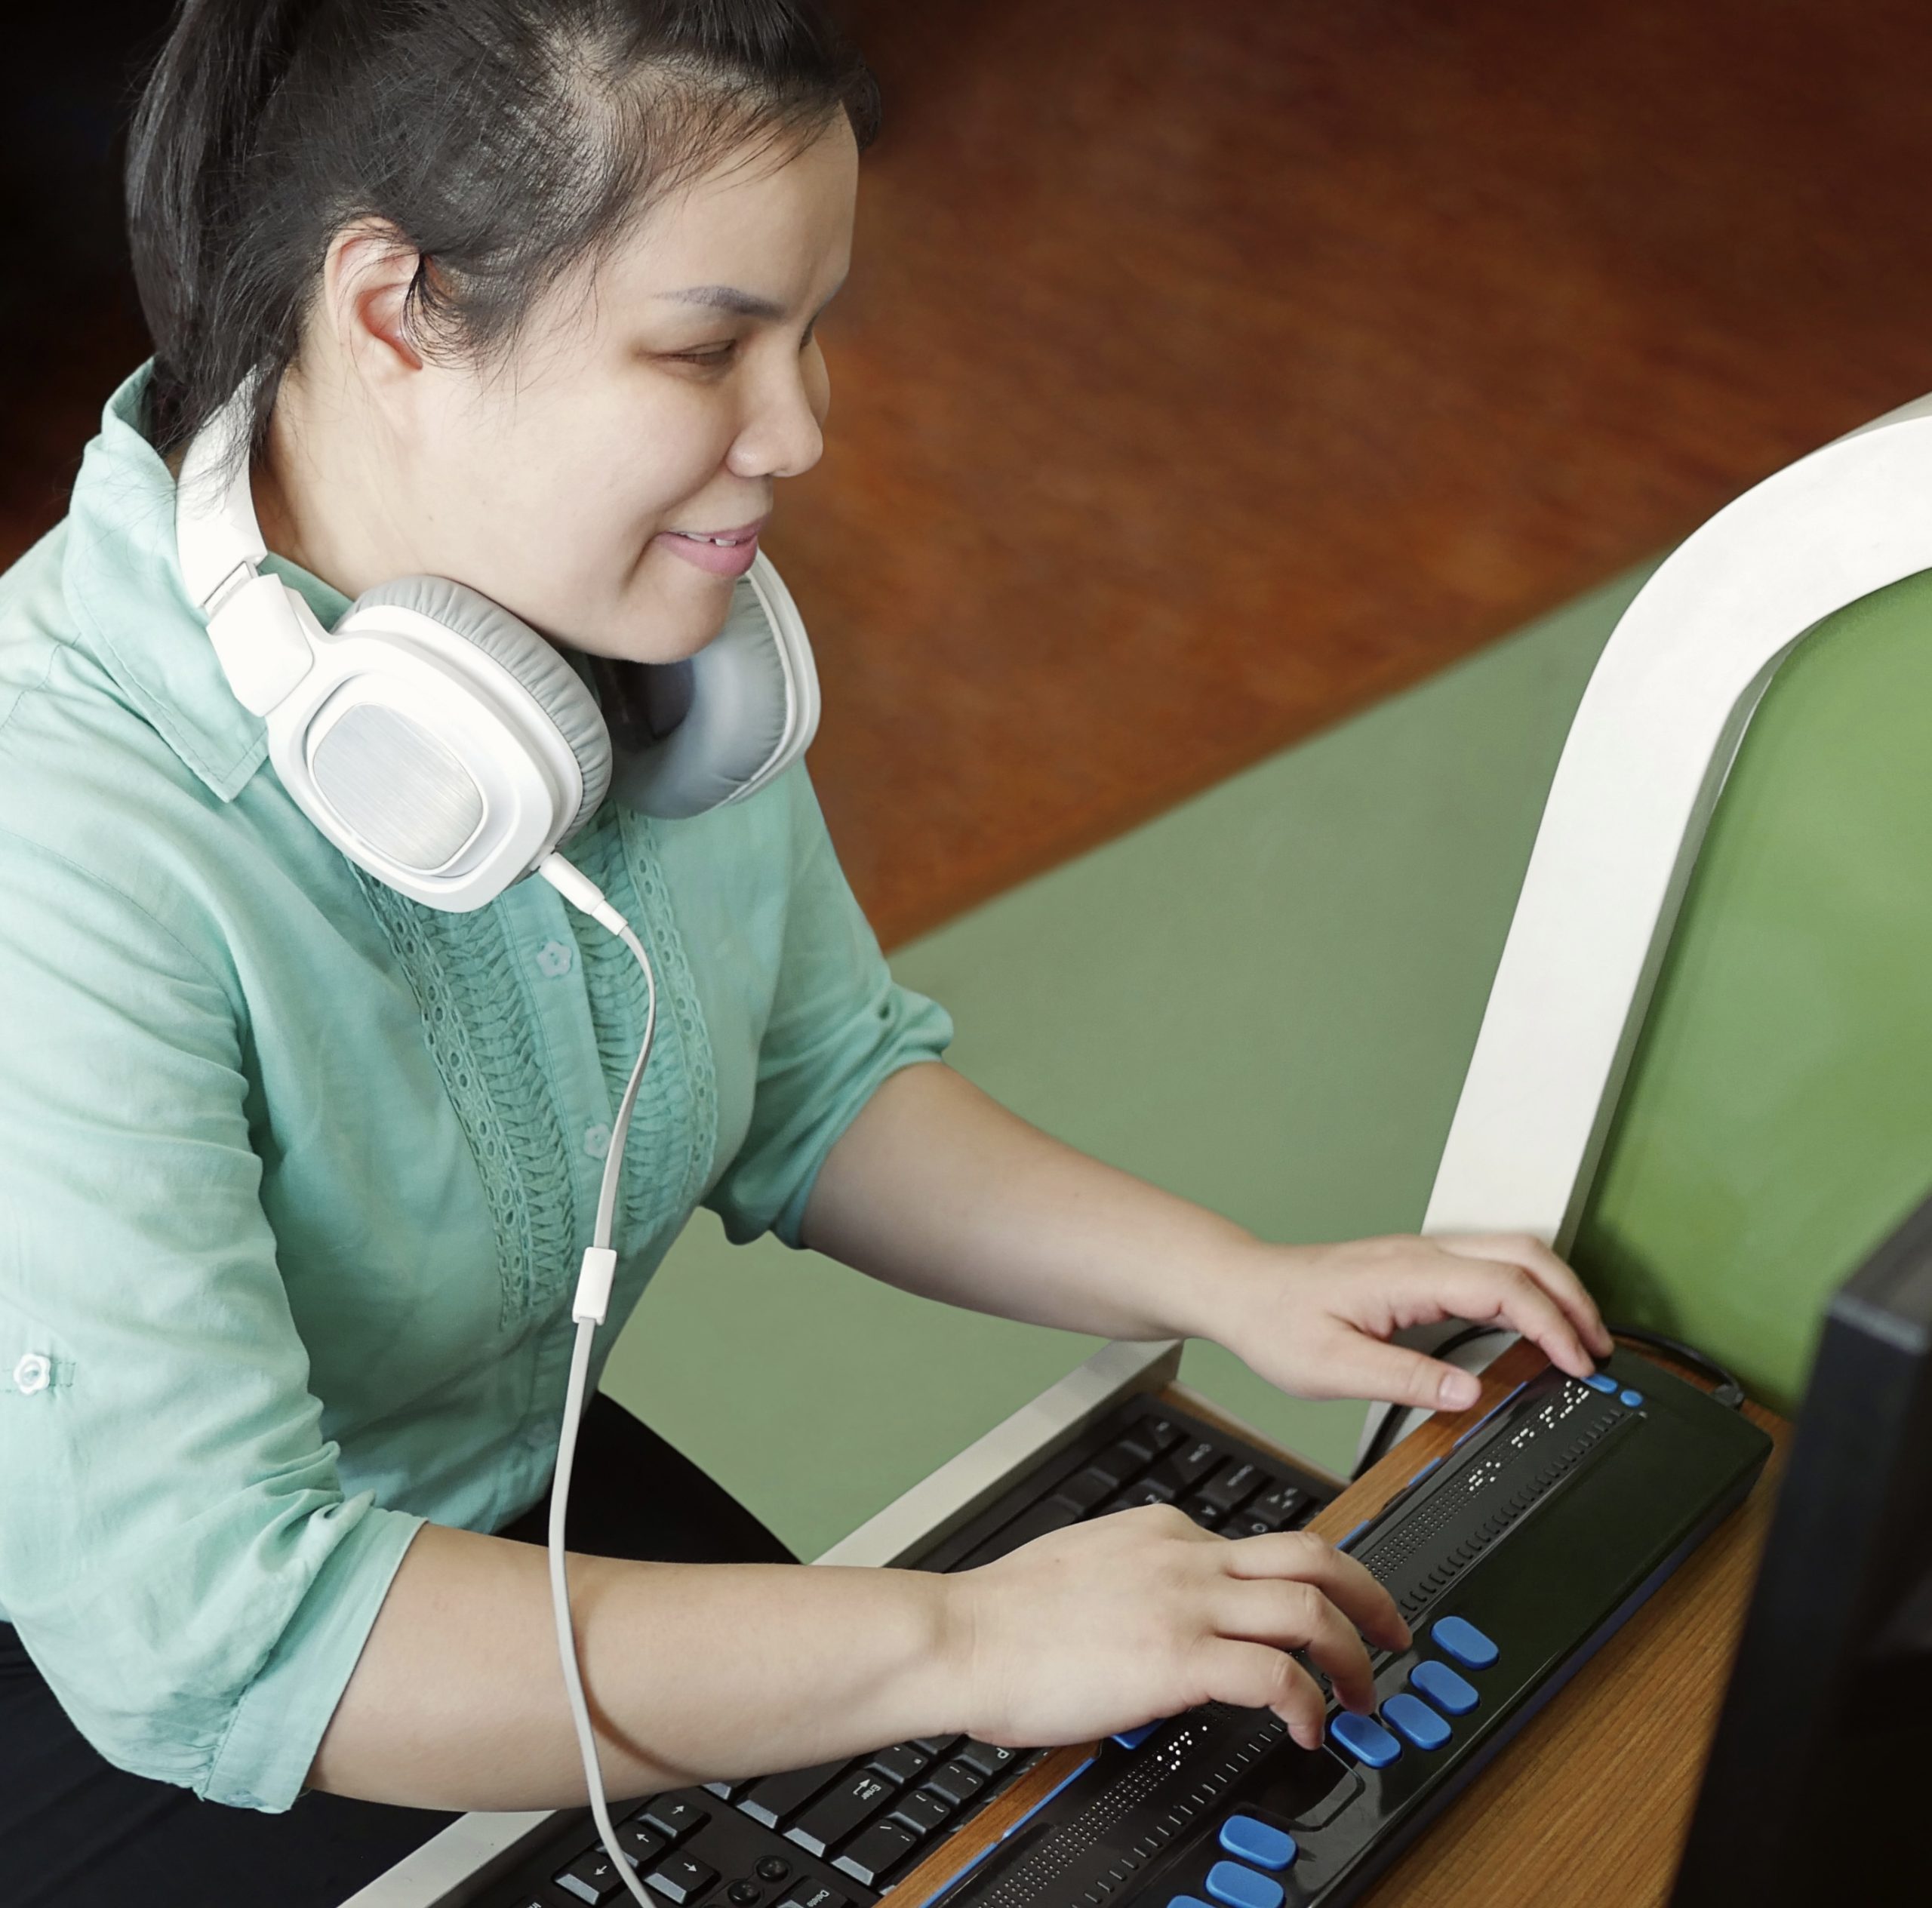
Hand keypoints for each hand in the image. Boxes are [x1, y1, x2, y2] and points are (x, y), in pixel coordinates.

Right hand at [945, 1506, 1407, 1751]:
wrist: (961, 1635)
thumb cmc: (1003, 1617)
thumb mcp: (1084, 1568)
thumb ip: (1136, 1579)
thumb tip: (1160, 1620)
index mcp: (1162, 1531)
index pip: (1261, 1544)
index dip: (1308, 1583)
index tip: (1324, 1616)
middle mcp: (1184, 1555)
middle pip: (1313, 1554)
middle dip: (1369, 1595)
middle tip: (1391, 1634)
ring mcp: (1184, 1601)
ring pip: (1310, 1606)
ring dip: (1355, 1654)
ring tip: (1364, 1696)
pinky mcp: (1176, 1656)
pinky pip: (1275, 1674)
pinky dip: (1309, 1703)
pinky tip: (1309, 1730)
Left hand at [1200, 1233, 1613, 1412]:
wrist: (1242, 1289)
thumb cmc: (1277, 1323)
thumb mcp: (1332, 1368)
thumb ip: (1404, 1379)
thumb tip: (1469, 1392)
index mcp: (1407, 1274)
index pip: (1504, 1286)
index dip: (1552, 1324)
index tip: (1578, 1365)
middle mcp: (1421, 1253)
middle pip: (1524, 1254)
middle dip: (1573, 1299)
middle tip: (1599, 1352)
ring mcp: (1421, 1254)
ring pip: (1511, 1251)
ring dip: (1555, 1289)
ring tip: (1578, 1342)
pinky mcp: (1417, 1265)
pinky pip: (1489, 1264)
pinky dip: (1527, 1289)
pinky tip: (1534, 1325)